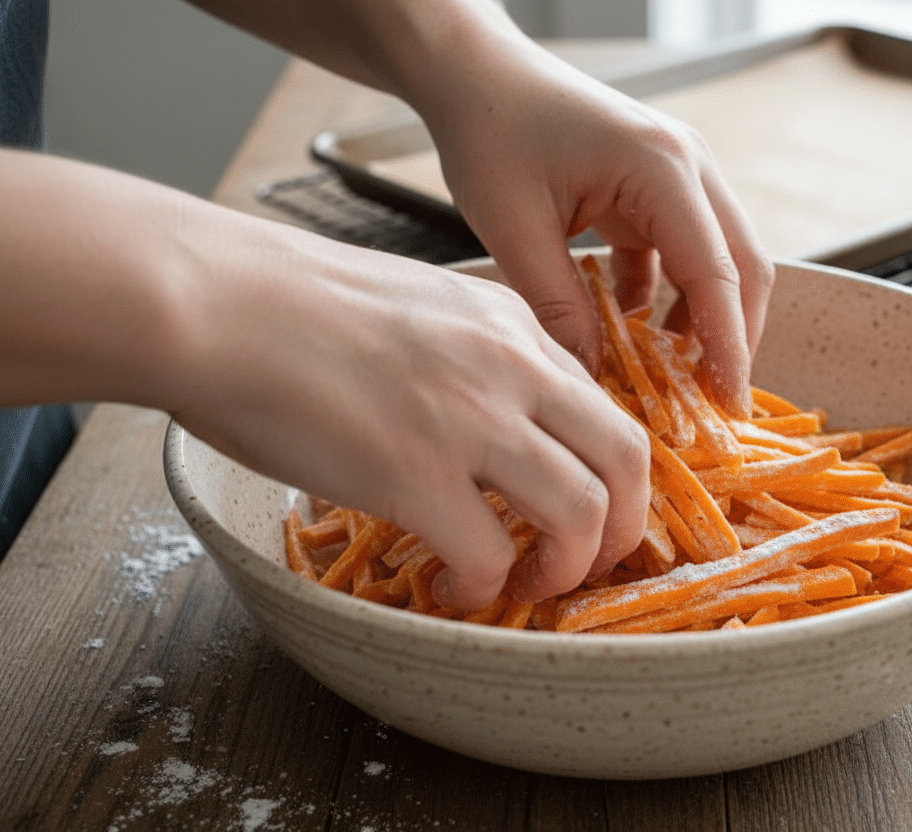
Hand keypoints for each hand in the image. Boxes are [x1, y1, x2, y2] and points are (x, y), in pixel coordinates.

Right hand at [0, 149, 648, 610]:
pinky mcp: (414, 473)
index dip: (606, 474)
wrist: (216, 301)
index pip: (602, 407)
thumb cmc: (291, 303)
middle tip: (589, 562)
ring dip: (568, 567)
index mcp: (511, 325)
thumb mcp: (418, 306)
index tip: (584, 511)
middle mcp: (510, 368)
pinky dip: (482, 588)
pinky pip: (488, 555)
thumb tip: (486, 422)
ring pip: (583, 512)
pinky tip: (450, 589)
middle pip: (626, 458)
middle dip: (625, 527)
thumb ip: (471, 356)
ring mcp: (469, 420)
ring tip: (526, 583)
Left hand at [409, 20, 774, 417]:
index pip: (718, 273)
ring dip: (700, 321)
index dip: (729, 348)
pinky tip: (628, 333)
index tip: (730, 409)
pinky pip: (678, 256)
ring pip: (716, 263)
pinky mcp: (655, 189)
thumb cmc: (491, 132)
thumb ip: (559, 308)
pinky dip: (664, 300)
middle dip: (731, 339)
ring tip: (667, 379)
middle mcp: (688, 167)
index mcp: (663, 169)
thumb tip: (595, 382)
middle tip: (710, 407)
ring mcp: (677, 176)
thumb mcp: (515, 228)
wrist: (476, 74)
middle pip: (741, 268)